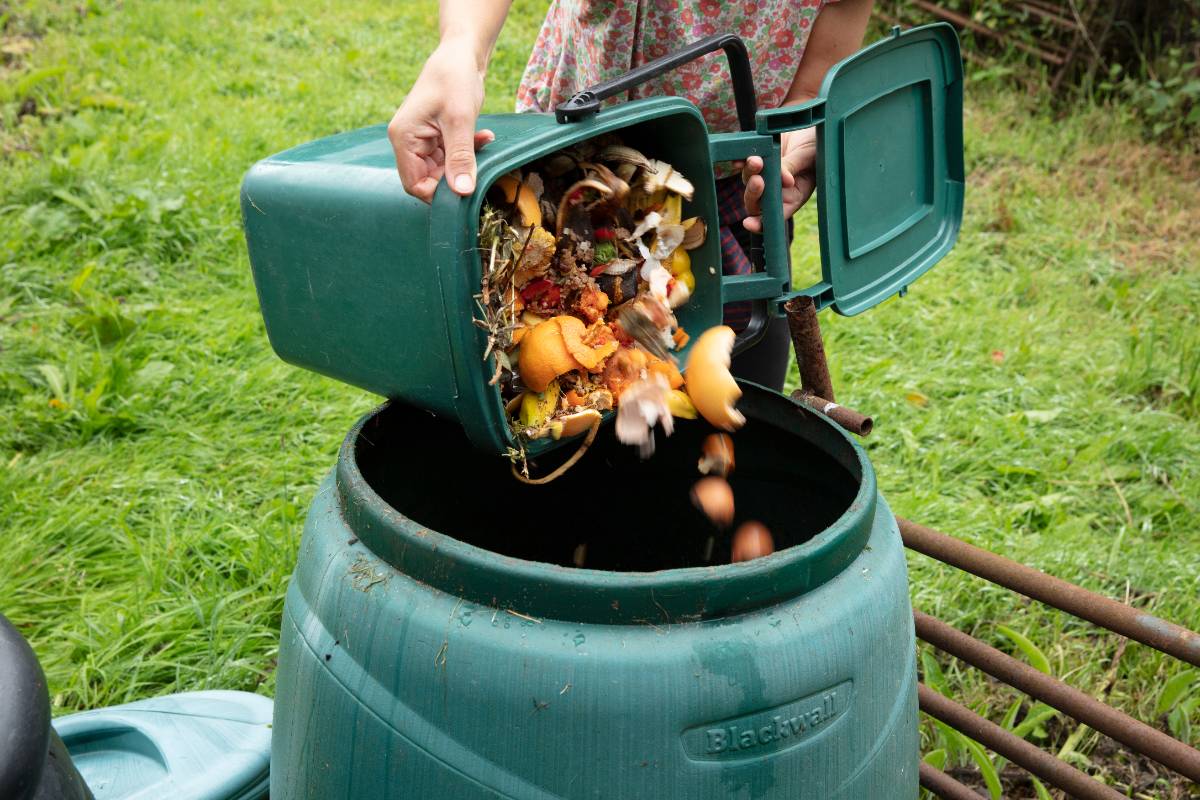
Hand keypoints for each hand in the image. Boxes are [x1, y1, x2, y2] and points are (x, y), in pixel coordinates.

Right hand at [387, 39, 494, 201]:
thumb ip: (460, 157)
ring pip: (443, 169)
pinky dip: (469, 151)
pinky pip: (452, 155)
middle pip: (428, 179)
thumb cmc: (455, 79)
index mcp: (404, 138)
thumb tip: (462, 192)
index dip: (438, 194)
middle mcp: (408, 141)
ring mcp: (422, 139)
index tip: (464, 190)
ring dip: (466, 162)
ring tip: (483, 142)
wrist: (461, 53)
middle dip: (456, 177)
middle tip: (479, 169)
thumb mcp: (460, 120)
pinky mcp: (437, 135)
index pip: (414, 184)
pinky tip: (484, 136)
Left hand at [741, 128, 816, 232]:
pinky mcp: (758, 159)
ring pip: (749, 182)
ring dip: (749, 173)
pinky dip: (739, 162)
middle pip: (757, 202)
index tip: (749, 223)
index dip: (760, 223)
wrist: (809, 124)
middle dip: (754, 193)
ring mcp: (766, 174)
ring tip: (756, 160)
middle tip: (759, 180)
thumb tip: (783, 180)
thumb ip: (794, 167)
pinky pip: (743, 164)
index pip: (775, 215)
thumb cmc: (817, 144)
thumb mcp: (809, 157)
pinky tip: (738, 159)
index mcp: (794, 196)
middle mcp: (777, 189)